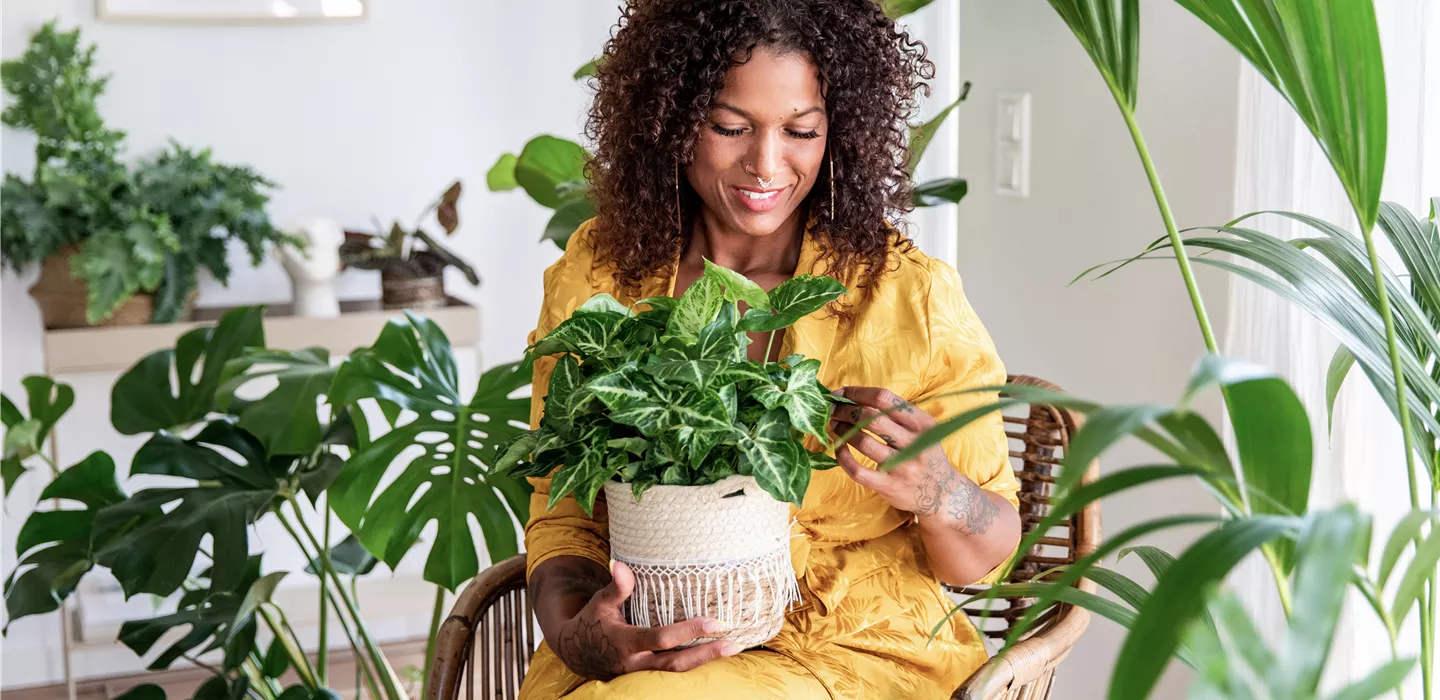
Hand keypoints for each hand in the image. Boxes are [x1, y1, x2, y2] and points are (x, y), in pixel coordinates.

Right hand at [552, 561, 742, 679]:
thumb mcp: (600, 603)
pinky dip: (694, 663)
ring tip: (732, 648)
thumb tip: (619, 564)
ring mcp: (641, 673)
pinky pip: (673, 672)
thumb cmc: (591, 622)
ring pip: (677, 671)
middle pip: (675, 663)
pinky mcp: (645, 676)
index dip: (688, 631)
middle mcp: (635, 662)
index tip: (715, 622)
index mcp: (625, 642)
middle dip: (706, 654)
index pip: (661, 638)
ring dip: (705, 660)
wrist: (575, 653)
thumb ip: (616, 587)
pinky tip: (714, 653)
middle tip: (733, 644)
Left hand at [829, 386, 1000, 534]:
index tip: (840, 392)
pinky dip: (842, 456)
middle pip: (870, 418)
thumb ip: (894, 412)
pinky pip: (858, 470)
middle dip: (845, 410)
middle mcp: (914, 443)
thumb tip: (850, 393)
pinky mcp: (889, 486)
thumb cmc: (924, 453)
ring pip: (863, 442)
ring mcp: (902, 466)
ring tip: (834, 425)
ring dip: (842, 430)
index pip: (884, 398)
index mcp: (921, 422)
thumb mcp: (923, 428)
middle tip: (832, 409)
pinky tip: (838, 448)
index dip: (857, 393)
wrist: (942, 493)